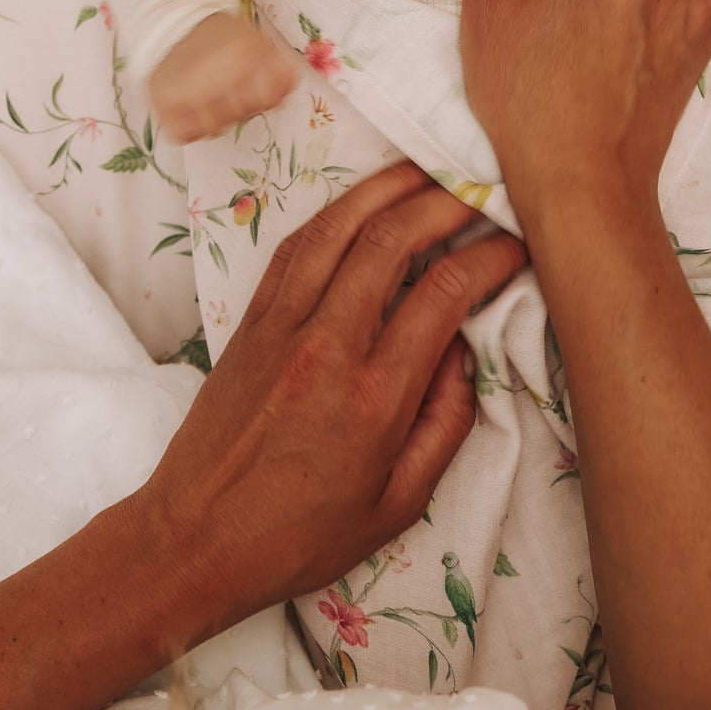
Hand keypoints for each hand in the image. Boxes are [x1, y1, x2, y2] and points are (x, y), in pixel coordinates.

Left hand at [129, 162, 526, 633]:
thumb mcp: (399, 505)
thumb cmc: (301, 534)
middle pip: (393, 238)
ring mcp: (283, 324)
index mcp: (373, 398)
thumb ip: (446, 424)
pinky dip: (339, 210)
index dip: (490, 257)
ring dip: (390, 185)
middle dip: (446, 199)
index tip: (517, 246)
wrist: (193, 541)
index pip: (444, 294)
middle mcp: (327, 347)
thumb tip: (467, 351)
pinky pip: (298, 243)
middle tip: (482, 186)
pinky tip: (367, 199)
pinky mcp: (252, 318)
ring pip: (340, 225)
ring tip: (430, 168)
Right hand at [148, 10, 297, 143]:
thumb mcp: (257, 42)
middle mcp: (216, 75)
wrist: (176, 23)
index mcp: (244, 57)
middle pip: (241, 116)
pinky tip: (191, 108)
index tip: (253, 85)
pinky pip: (183, 135)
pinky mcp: (161, 100)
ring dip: (213, 118)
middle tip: (226, 86)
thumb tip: (291, 83)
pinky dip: (188, 128)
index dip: (264, 95)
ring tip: (207, 95)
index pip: (268, 99)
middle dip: (238, 105)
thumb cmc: (222, 37)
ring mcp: (186, 90)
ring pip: (212, 130)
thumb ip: (279, 67)